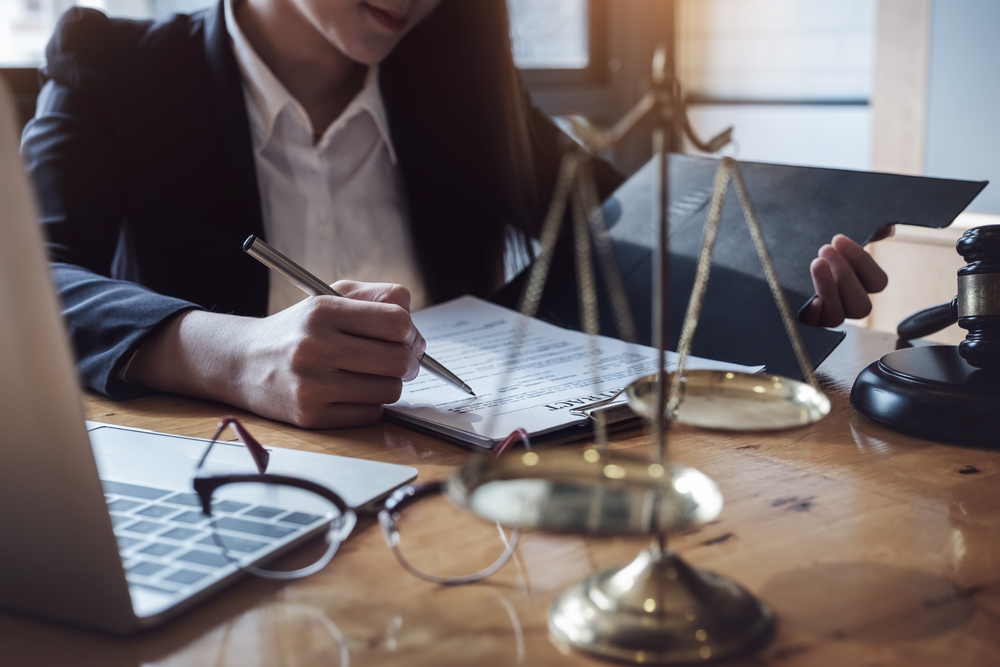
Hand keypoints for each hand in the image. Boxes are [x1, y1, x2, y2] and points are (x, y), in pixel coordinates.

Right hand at [128, 282, 425, 428]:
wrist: (242, 363)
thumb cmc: (297, 330)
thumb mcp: (329, 297)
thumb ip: (376, 296)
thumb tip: (412, 319)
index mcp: (321, 311)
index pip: (395, 322)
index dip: (411, 331)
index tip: (408, 337)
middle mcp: (314, 347)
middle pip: (398, 359)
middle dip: (410, 361)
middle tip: (404, 360)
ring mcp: (312, 385)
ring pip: (390, 390)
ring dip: (390, 383)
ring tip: (372, 374)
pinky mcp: (311, 416)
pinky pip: (371, 414)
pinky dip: (371, 404)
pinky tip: (354, 391)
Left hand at [799, 227, 891, 327]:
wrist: (784, 263)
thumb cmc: (820, 252)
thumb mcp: (840, 243)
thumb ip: (867, 234)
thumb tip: (887, 229)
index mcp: (864, 286)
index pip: (878, 282)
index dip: (862, 261)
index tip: (839, 240)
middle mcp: (849, 305)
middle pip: (862, 305)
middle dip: (844, 275)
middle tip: (825, 250)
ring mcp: (830, 316)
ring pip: (838, 317)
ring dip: (829, 289)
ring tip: (817, 264)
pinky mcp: (809, 322)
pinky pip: (816, 327)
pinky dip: (815, 315)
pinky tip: (812, 301)